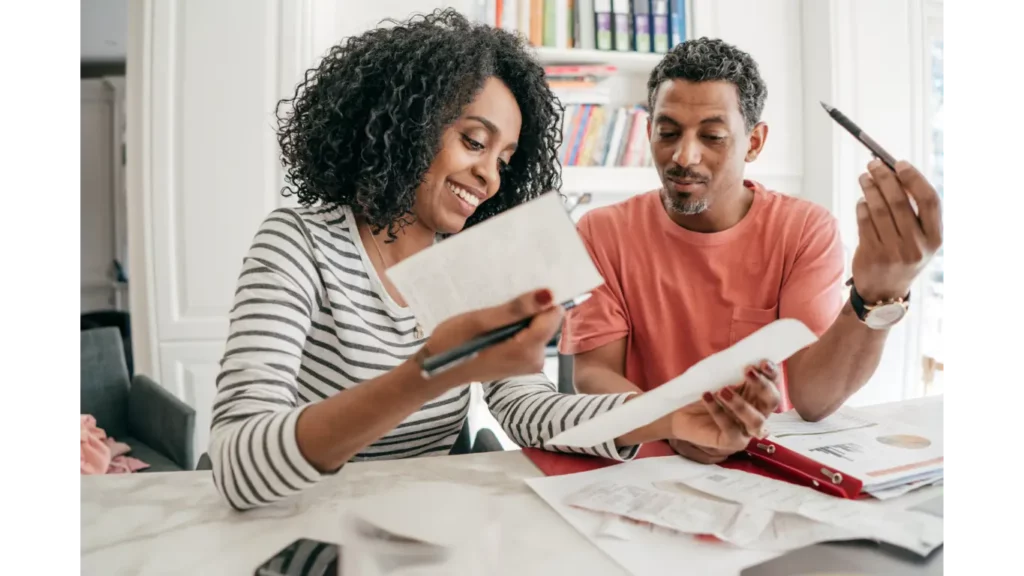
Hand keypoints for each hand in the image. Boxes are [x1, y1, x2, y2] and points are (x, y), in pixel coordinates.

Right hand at [420, 288, 562, 388]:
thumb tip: (548, 295)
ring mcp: (530, 363)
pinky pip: (530, 336)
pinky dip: (517, 326)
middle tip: (503, 302)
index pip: (553, 315)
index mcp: (527, 350)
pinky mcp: (523, 362)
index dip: (541, 300)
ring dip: (521, 317)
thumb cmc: (453, 344)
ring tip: (497, 313)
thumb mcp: (479, 321)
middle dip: (530, 309)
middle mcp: (535, 360)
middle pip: (547, 321)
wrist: (439, 370)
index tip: (522, 290)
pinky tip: (498, 324)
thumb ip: (515, 309)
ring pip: (538, 327)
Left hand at [668, 361, 781, 463]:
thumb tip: (739, 357)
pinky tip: (707, 397)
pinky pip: (731, 429)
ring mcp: (746, 429)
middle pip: (772, 401)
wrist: (681, 414)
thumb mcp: (717, 378)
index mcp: (757, 395)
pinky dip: (718, 412)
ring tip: (722, 390)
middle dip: (763, 386)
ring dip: (742, 404)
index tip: (762, 362)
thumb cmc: (704, 394)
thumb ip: (731, 371)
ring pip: (757, 421)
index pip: (774, 383)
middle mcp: (757, 412)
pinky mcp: (732, 442)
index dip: (772, 373)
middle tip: (747, 371)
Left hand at [852, 160, 942, 302]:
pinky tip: (862, 200)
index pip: (929, 200)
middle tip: (874, 164)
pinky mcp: (872, 255)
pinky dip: (862, 206)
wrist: (885, 292)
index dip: (914, 178)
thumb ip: (914, 212)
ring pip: (878, 209)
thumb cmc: (903, 256)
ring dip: (869, 188)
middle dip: (885, 178)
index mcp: (935, 238)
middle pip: (899, 201)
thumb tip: (896, 173)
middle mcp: (917, 245)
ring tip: (864, 177)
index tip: (900, 163)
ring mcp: (894, 252)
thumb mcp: (919, 240)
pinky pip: (864, 222)